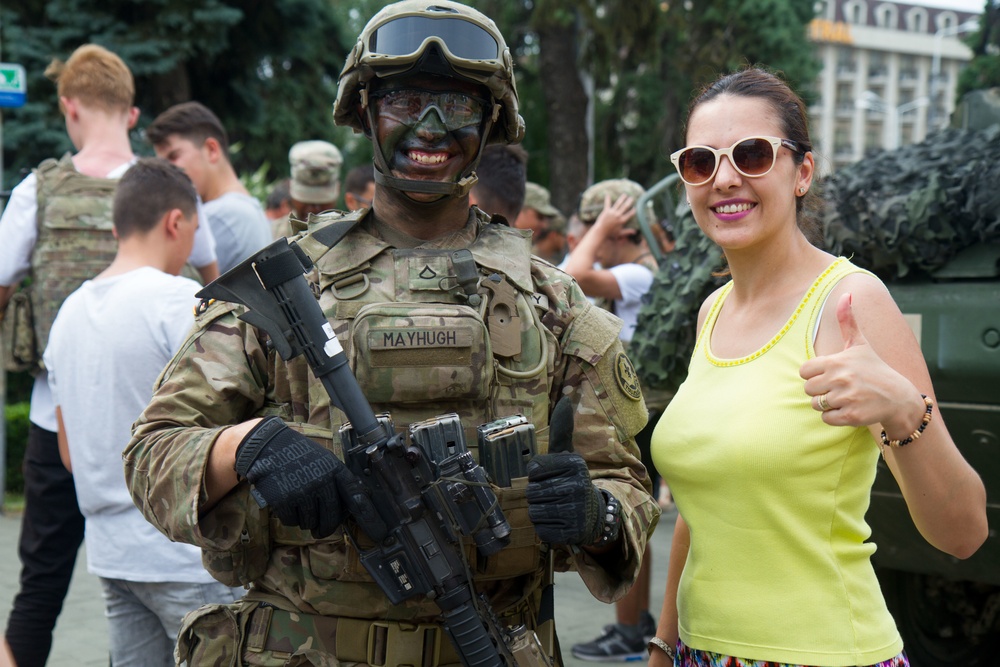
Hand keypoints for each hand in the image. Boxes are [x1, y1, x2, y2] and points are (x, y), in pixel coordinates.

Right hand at [234, 417, 383, 538]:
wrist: (269, 446)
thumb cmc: (300, 456)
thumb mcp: (324, 462)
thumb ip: (337, 482)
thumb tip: (350, 509)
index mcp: (335, 471)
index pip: (356, 497)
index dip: (369, 517)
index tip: (379, 534)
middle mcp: (323, 481)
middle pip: (331, 519)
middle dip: (325, 527)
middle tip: (320, 529)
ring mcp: (304, 491)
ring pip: (310, 523)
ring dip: (305, 519)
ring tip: (298, 500)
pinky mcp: (285, 499)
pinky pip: (292, 521)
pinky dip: (289, 516)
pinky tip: (286, 501)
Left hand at [525, 397, 617, 546]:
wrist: (595, 514)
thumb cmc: (572, 481)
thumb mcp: (568, 456)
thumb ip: (562, 431)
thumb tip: (565, 400)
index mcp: (575, 464)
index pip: (533, 469)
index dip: (538, 475)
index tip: (554, 476)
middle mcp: (578, 486)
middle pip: (532, 492)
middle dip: (539, 495)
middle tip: (556, 495)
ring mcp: (575, 511)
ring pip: (534, 511)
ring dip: (541, 511)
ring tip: (558, 508)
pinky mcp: (571, 532)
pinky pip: (541, 530)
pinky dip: (546, 528)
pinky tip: (560, 522)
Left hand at [594, 193, 635, 236]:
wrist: (601, 231)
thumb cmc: (610, 233)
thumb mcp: (620, 233)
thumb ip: (627, 232)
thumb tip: (635, 232)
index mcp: (622, 220)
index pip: (629, 214)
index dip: (633, 211)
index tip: (635, 208)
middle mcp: (618, 215)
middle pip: (625, 207)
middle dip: (629, 202)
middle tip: (632, 198)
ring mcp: (612, 212)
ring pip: (618, 204)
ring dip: (622, 199)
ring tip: (625, 195)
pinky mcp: (606, 211)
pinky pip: (607, 204)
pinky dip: (607, 199)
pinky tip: (607, 194)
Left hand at [799, 293, 922, 431]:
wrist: (898, 397)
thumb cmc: (874, 369)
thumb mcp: (860, 344)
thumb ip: (848, 320)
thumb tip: (846, 294)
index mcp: (837, 361)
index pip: (804, 372)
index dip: (815, 374)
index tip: (829, 374)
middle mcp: (840, 379)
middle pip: (808, 389)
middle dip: (820, 390)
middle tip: (838, 388)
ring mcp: (846, 398)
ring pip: (816, 405)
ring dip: (827, 404)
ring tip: (845, 398)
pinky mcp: (850, 416)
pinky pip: (826, 419)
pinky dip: (834, 417)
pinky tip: (849, 409)